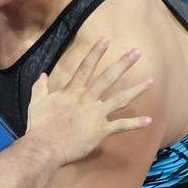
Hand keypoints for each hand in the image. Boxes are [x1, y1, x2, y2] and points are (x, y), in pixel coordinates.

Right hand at [21, 38, 154, 164]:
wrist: (44, 147)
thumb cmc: (39, 126)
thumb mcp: (36, 103)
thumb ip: (40, 88)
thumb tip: (42, 75)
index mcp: (72, 92)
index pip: (86, 67)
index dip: (96, 53)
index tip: (106, 40)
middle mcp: (87, 99)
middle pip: (108, 78)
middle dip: (123, 64)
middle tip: (137, 52)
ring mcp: (96, 114)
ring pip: (120, 99)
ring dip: (136, 90)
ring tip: (151, 81)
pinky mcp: (100, 131)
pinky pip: (120, 126)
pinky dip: (135, 124)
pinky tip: (148, 121)